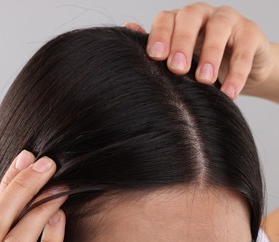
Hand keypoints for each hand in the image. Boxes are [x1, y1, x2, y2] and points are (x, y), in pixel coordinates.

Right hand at [0, 150, 66, 241]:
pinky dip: (51, 238)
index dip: (10, 180)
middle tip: (46, 164)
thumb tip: (27, 160)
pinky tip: (60, 216)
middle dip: (22, 188)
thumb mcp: (9, 232)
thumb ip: (14, 203)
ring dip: (38, 210)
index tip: (28, 156)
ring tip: (60, 188)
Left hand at [127, 3, 278, 100]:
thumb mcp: (175, 58)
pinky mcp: (251, 33)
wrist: (239, 69)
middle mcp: (202, 14)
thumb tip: (127, 28)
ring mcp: (228, 20)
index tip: (154, 57)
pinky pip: (244, 50)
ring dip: (211, 54)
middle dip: (182, 42)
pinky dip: (237, 72)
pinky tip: (229, 92)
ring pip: (219, 28)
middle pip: (190, 18)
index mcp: (178, 19)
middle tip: (177, 68)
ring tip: (205, 80)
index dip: (160, 36)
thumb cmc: (198, 62)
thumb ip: (155, 46)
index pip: (166, 19)